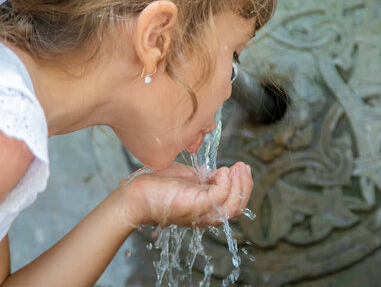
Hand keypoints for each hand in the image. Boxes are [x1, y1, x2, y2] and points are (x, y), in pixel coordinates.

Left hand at [118, 161, 252, 227]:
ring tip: (237, 168)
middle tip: (243, 166)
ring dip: (239, 185)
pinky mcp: (193, 206)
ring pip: (232, 206)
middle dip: (245, 184)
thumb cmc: (157, 186)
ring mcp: (200, 213)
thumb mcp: (188, 178)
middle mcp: (205, 215)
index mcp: (205, 208)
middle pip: (237, 207)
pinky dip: (225, 183)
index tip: (240, 166)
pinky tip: (222, 170)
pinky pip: (218, 198)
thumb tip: (219, 172)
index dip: (242, 185)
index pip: (233, 203)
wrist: (135, 194)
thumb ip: (204, 178)